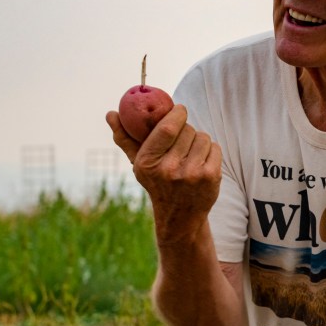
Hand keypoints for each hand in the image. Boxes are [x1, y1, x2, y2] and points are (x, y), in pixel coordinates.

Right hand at [106, 105, 221, 243]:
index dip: (177, 114)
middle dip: (188, 129)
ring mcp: (192, 174)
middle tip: (183, 139)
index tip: (180, 110)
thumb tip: (110, 114)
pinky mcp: (210, 177)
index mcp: (148, 163)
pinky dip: (210, 151)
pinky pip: (215, 148)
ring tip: (191, 155)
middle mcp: (169, 170)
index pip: (167, 128)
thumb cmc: (157, 182)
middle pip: (188, 130)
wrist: (180, 216)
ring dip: (199, 141)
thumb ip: (125, 138)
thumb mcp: (139, 164)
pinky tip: (202, 163)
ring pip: (203, 137)